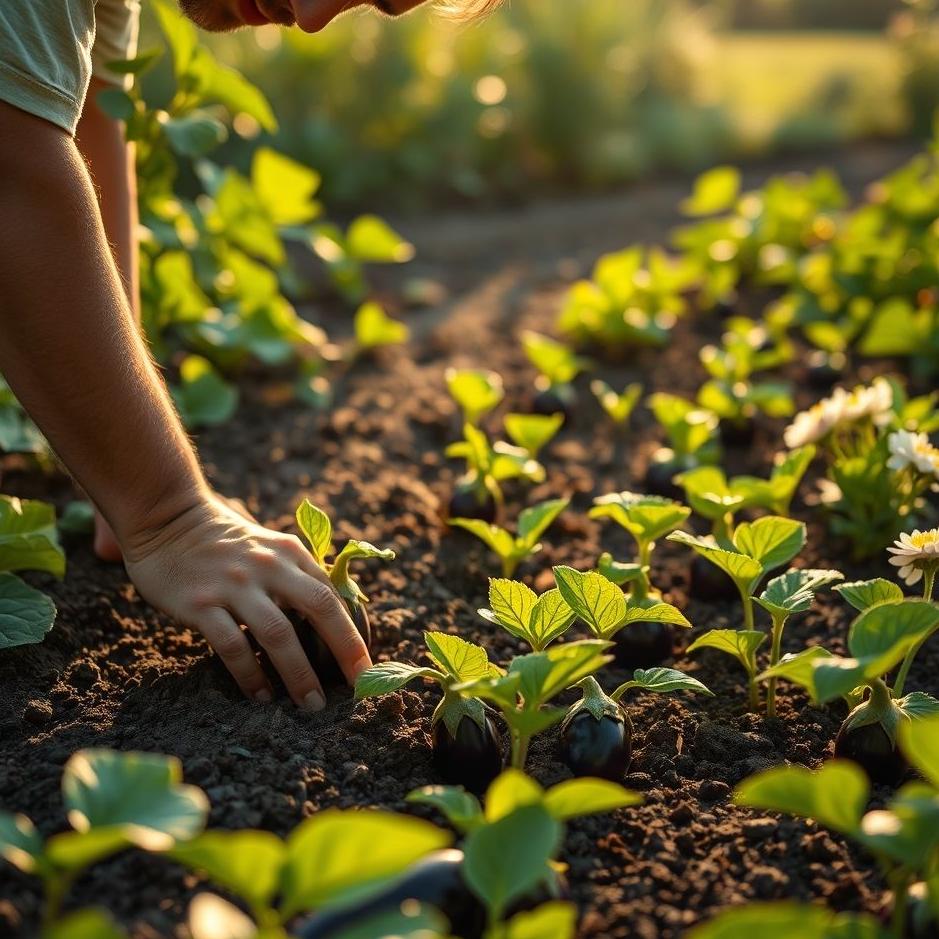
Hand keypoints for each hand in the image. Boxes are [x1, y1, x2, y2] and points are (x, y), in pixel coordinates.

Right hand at [123, 493, 370, 709]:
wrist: (166, 519)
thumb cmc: (224, 542)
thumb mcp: (269, 548)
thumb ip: (297, 575)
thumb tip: (334, 615)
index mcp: (291, 553)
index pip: (334, 596)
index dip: (354, 634)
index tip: (367, 668)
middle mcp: (269, 566)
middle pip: (319, 610)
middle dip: (344, 651)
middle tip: (356, 688)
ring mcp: (235, 585)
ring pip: (279, 634)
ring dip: (299, 674)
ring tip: (310, 704)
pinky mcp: (201, 603)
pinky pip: (233, 646)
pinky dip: (251, 675)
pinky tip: (261, 695)